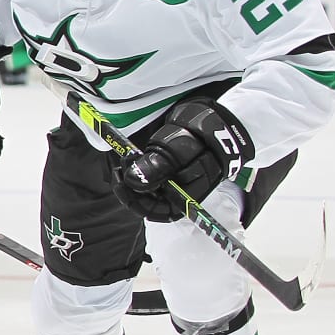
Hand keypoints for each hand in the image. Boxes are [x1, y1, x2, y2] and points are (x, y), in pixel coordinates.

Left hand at [111, 99, 252, 221]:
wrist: (216, 123)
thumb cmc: (203, 139)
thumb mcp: (179, 150)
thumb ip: (157, 167)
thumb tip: (132, 181)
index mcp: (183, 198)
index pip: (153, 211)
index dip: (133, 199)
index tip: (120, 180)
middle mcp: (175, 196)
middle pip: (143, 200)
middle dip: (127, 186)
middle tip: (118, 166)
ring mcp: (169, 185)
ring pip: (141, 188)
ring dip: (128, 176)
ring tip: (123, 158)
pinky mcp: (164, 173)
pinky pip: (143, 177)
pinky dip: (133, 169)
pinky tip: (127, 158)